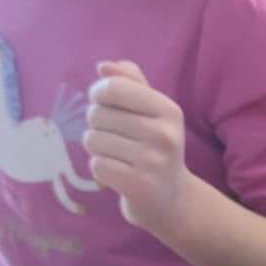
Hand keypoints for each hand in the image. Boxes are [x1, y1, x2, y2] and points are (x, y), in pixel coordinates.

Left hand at [84, 60, 191, 233]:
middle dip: (98, 125)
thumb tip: (103, 66)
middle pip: (98, 114)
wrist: (172, 199)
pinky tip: (118, 173)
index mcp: (169, 110)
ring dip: (98, 148)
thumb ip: (130, 82)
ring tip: (118, 156)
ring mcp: (152, 161)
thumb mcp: (151, 111)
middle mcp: (164, 134)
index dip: (99, 94)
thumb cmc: (155, 147)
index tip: (103, 103)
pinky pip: (96, 164)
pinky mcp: (138, 185)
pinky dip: (101, 168)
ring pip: (93, 139)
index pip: (114, 87)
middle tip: (117, 138)